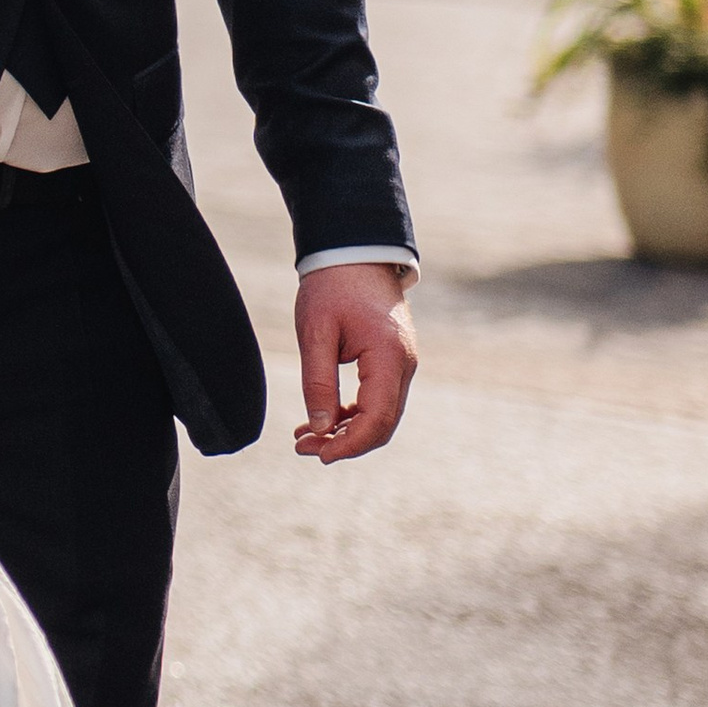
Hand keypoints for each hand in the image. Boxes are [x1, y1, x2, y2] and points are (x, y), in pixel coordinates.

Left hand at [292, 262, 418, 465]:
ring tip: (303, 438)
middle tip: (302, 448)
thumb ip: (318, 382)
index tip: (317, 455)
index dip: (349, 445)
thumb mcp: (316, 333)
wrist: (354, 251)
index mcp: (389, 357)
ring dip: (345, 431)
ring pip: (380, 415)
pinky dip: (350, 414)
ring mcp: (401, 363)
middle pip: (382, 424)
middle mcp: (404, 364)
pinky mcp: (391, 361)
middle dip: (345, 443)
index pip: (377, 419)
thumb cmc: (332, 286)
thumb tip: (320, 428)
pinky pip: (376, 399)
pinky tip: (319, 421)